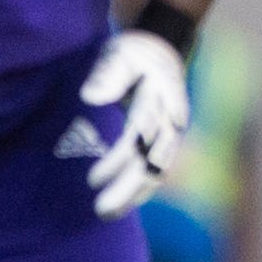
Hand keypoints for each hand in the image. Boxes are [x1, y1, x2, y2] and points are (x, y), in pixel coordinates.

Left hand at [80, 30, 190, 219]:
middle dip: (128, 190)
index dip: (117, 162)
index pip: (139, 138)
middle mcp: (171, 120)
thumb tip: (89, 97)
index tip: (92, 179)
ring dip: (135, 195)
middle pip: (152, 163)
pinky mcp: (167, 138)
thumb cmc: (134, 52)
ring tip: (108, 214)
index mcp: (160, 99)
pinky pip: (158, 168)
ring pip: (158, 171)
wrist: (160, 46)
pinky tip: (125, 202)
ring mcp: (172, 131)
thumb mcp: (120, 54)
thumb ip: (108, 74)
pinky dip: (143, 187)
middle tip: (101, 211)